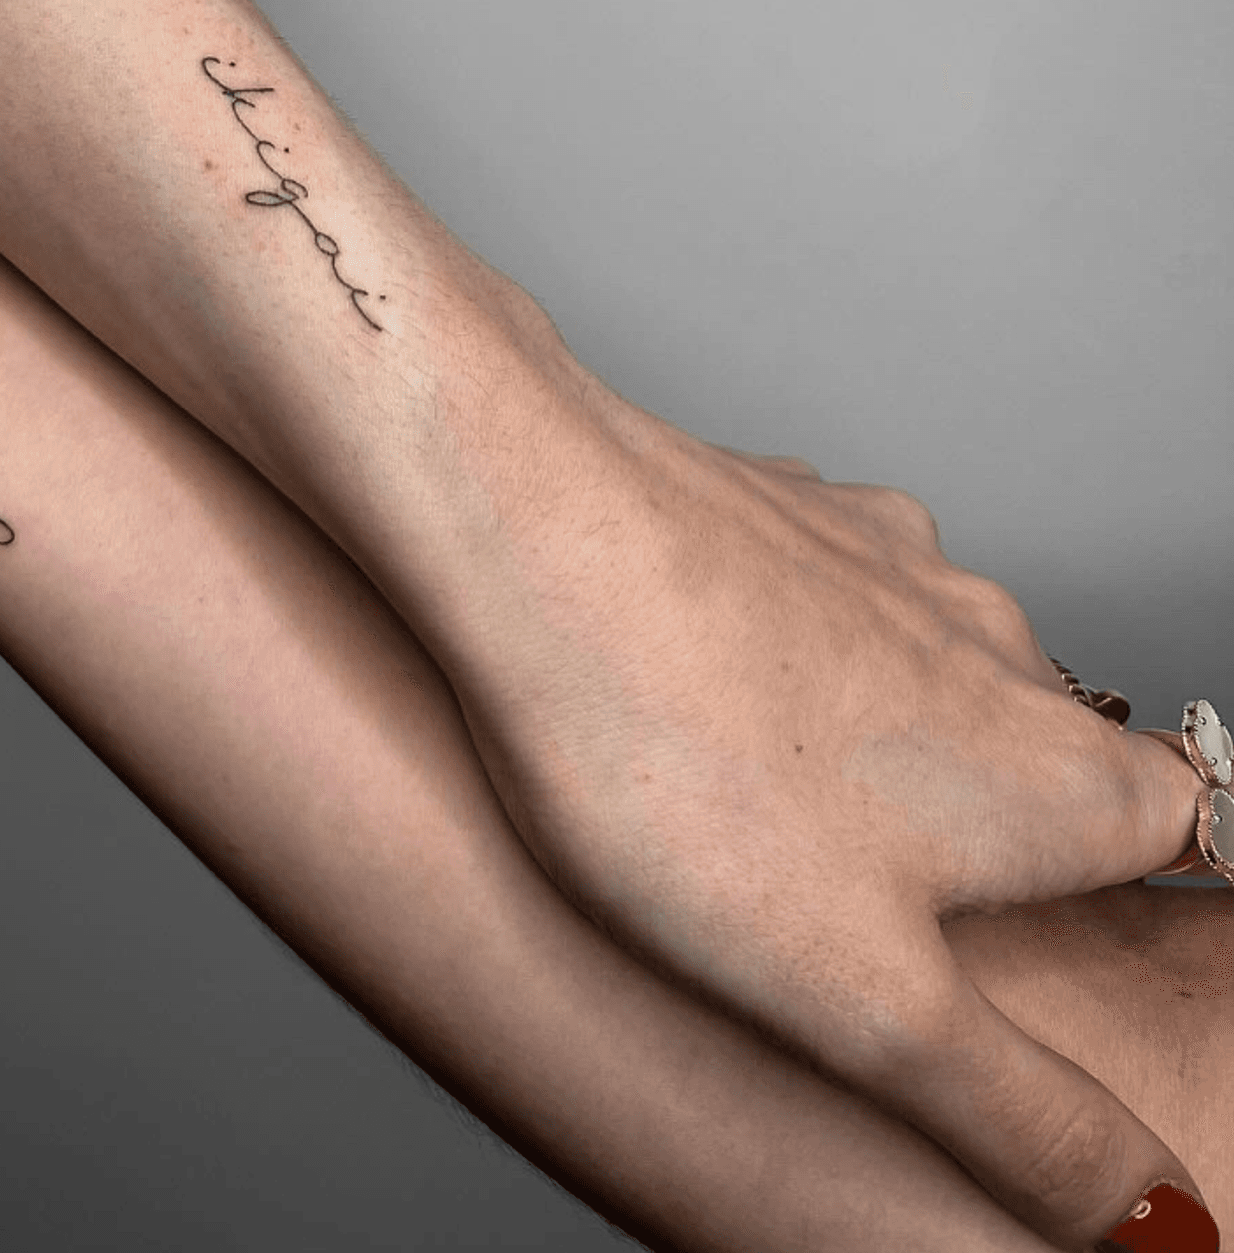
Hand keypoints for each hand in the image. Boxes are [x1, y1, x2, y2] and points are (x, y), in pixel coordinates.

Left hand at [431, 371, 1214, 1250]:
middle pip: (1055, 762)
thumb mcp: (865, 1005)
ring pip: (933, 677)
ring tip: (770, 829)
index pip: (1197, 838)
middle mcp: (997, 645)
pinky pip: (822, 605)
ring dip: (886, 750)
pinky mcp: (786, 512)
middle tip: (890, 928)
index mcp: (1058, 775)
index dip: (1135, 907)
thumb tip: (1158, 1224)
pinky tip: (696, 703)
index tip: (1049, 959)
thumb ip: (1025, 1119)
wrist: (527, 525)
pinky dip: (789, 660)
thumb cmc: (680, 755)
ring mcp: (888, 561)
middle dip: (998, 843)